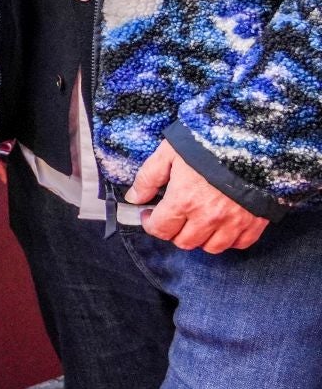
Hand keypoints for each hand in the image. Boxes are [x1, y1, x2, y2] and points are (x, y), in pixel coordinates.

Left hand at [129, 137, 268, 252]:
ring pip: (211, 248)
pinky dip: (228, 239)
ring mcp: (233, 222)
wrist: (252, 140)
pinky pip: (239, 244)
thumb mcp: (168, 153)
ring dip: (200, 238)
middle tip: (173, 216)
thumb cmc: (206, 143)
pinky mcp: (255, 222)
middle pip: (184, 242)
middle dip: (173, 231)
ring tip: (196, 220)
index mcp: (184, 201)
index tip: (149, 214)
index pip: (161, 229)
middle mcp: (208, 217)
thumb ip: (148, 178)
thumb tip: (133, 198)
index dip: (150, 224)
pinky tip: (221, 224)